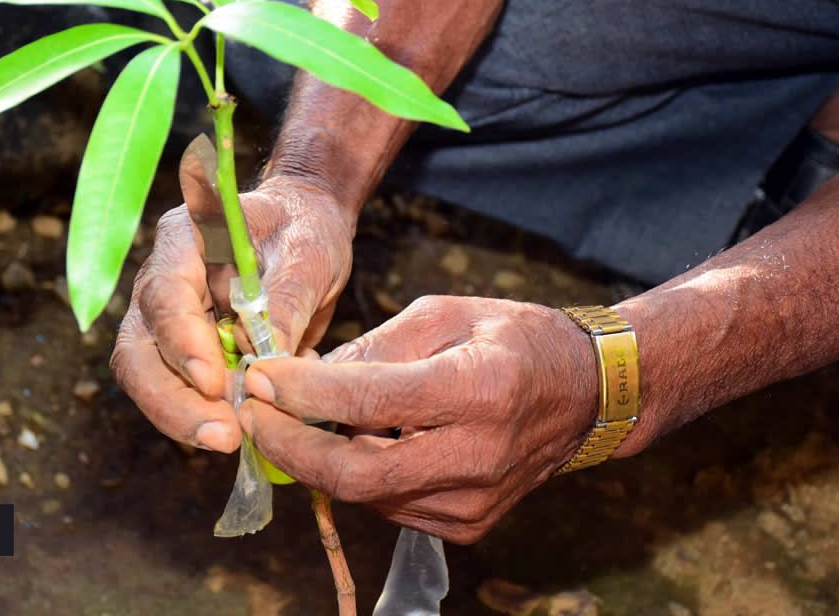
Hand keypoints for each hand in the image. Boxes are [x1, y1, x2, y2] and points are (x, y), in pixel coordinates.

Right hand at [111, 177, 355, 452]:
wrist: (303, 234)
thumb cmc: (303, 229)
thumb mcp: (307, 252)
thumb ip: (286, 297)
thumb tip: (267, 356)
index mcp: (183, 241)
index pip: (165, 295)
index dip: (183, 343)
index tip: (214, 383)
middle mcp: (161, 283)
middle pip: (139, 350)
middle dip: (172, 400)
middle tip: (221, 435)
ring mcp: (166, 321)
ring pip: (149, 378)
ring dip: (185, 417)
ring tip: (232, 440)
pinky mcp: (184, 354)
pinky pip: (180, 393)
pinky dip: (207, 415)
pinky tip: (246, 427)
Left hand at [240, 296, 598, 542]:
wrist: (585, 394)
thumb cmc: (510, 338)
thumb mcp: (442, 314)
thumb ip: (372, 348)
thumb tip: (301, 378)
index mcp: (479, 388)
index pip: (368, 403)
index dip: (302, 394)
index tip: (260, 377)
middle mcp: (479, 455)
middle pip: (357, 474)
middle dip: (290, 446)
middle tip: (253, 415)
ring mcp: (474, 501)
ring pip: (366, 494)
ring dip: (320, 458)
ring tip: (297, 417)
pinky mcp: (467, 524)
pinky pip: (388, 505)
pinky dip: (358, 473)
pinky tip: (353, 440)